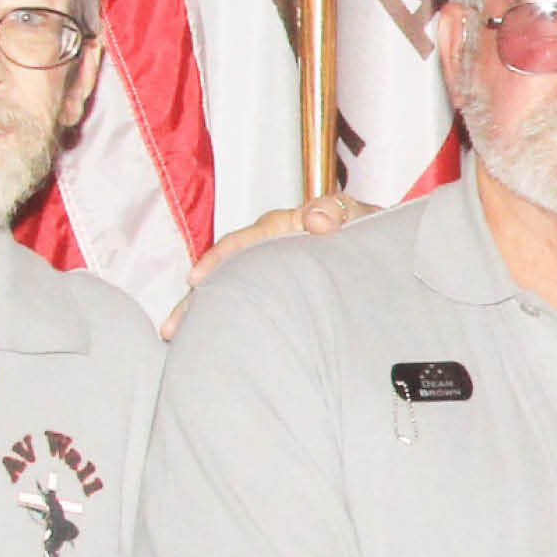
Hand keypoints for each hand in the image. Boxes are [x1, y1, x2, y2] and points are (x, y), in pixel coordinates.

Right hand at [168, 193, 369, 332]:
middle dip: (196, 299)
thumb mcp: (357, 214)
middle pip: (225, 274)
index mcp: (282, 228)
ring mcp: (271, 272)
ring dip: (204, 314)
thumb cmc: (366, 227)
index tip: (197, 279)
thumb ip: (337, 212)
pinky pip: (250, 306)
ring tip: (177, 340)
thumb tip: (314, 220)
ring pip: (231, 293)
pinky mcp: (281, 294)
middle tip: (172, 327)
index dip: (218, 260)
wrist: (383, 247)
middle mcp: (268, 250)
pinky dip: (231, 322)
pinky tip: (214, 345)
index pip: (242, 242)